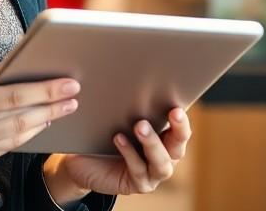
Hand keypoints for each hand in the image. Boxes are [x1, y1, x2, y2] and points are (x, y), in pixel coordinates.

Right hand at [0, 52, 79, 171]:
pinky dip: (27, 135)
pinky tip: (41, 123)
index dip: (44, 91)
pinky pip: (8, 147)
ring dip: (44, 122)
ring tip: (63, 109)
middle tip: (74, 96)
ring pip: (17, 136)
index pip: (13, 96)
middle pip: (21, 118)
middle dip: (52, 106)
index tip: (67, 84)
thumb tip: (1, 70)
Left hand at [50, 107, 191, 197]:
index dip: (182, 119)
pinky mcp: (138, 184)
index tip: (178, 105)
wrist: (83, 162)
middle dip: (178, 129)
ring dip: (152, 143)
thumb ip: (131, 106)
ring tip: (140, 125)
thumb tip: (136, 80)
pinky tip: (119, 138)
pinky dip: (130, 154)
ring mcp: (153, 173)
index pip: (180, 128)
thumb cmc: (104, 134)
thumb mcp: (119, 118)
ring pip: (161, 162)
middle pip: (178, 145)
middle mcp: (165, 156)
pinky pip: (138, 170)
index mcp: (165, 137)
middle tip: (173, 112)